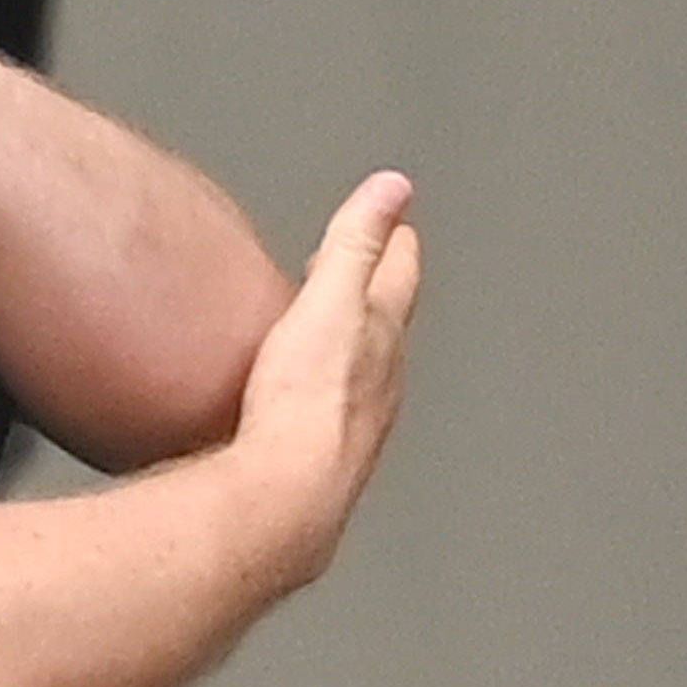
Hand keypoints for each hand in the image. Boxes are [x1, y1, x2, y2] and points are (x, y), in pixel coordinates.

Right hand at [223, 172, 426, 587]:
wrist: (288, 496)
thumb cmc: (306, 404)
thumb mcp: (330, 301)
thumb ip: (358, 242)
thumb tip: (393, 190)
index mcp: (381, 332)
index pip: (397, 272)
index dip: (395, 240)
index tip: (398, 219)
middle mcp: (382, 379)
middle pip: (387, 321)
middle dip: (379, 289)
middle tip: (374, 267)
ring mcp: (360, 420)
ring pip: (368, 368)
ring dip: (358, 342)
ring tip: (340, 329)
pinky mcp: (331, 455)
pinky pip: (339, 406)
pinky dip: (332, 386)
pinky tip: (307, 397)